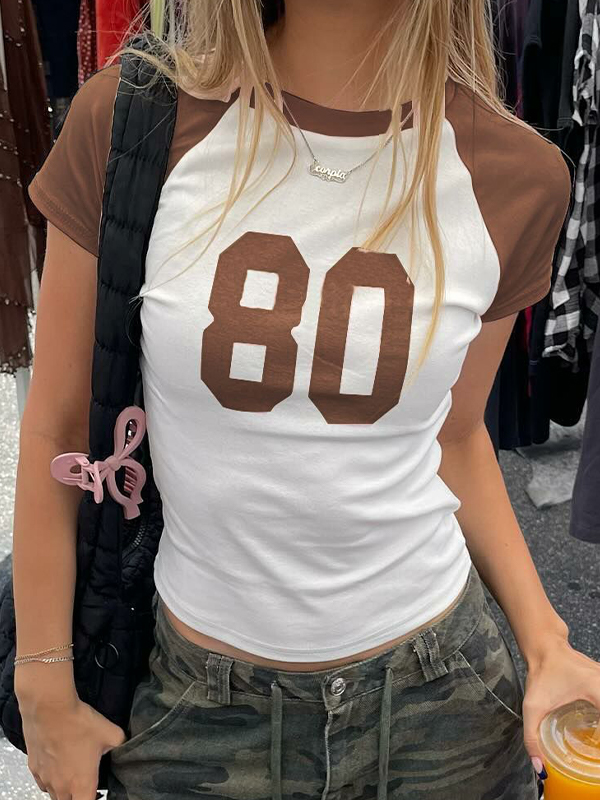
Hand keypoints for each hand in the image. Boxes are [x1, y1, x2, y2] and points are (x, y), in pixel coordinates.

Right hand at [20, 694, 125, 799]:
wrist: (50, 709)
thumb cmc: (78, 723)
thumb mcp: (111, 733)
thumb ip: (121, 745)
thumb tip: (125, 746)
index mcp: (82, 784)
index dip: (95, 798)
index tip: (98, 792)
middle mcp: (61, 787)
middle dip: (79, 796)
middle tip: (88, 784)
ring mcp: (45, 779)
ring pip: (55, 794)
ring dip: (65, 789)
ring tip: (73, 773)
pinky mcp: (34, 768)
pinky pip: (43, 782)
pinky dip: (51, 779)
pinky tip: (58, 765)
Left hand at [523, 636, 599, 777]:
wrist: (545, 646)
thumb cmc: (541, 673)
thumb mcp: (532, 707)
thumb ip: (532, 739)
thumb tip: (539, 768)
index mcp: (596, 688)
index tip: (596, 754)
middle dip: (599, 735)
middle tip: (594, 750)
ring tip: (594, 740)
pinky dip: (599, 713)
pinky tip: (594, 726)